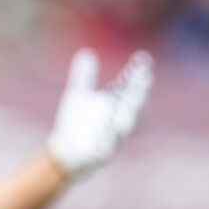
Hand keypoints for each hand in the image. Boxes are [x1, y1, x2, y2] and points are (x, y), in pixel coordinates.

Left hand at [45, 49, 152, 178]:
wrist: (63, 153)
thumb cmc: (76, 125)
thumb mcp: (77, 98)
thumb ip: (84, 78)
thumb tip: (86, 53)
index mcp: (117, 107)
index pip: (133, 88)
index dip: (139, 74)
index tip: (143, 58)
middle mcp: (120, 122)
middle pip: (135, 107)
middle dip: (140, 93)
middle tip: (145, 78)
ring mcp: (113, 139)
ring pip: (126, 128)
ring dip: (130, 114)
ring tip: (133, 103)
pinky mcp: (100, 156)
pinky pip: (107, 149)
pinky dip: (110, 141)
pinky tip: (113, 131)